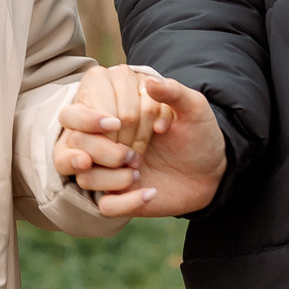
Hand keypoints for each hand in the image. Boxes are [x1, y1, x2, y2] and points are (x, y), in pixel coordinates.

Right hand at [54, 65, 226, 217]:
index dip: (116, 117)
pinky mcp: (118, 197)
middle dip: (108, 148)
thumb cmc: (198, 134)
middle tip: (137, 153)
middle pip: (76, 140)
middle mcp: (104, 138)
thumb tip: (149, 83)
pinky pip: (106, 206)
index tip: (153, 128)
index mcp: (116, 107)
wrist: (212, 171)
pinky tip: (151, 193)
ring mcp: (108, 169)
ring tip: (138, 171)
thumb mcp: (195, 109)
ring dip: (113, 176)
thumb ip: (174, 92)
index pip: (86, 107)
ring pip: (85, 175)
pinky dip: (128, 201)